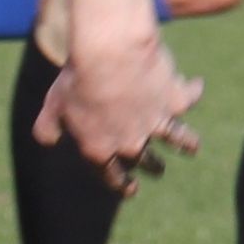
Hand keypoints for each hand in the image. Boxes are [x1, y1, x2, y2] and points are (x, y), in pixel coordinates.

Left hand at [34, 30, 202, 198]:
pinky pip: (190, 97)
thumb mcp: (53, 106)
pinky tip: (196, 86)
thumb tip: (46, 140)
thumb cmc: (76, 79)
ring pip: (179, 139)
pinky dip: (194, 91)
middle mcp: (133, 141)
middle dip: (153, 167)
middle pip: (147, 162)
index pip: (113, 176)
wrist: (109, 54)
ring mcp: (158, 121)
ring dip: (187, 143)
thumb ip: (47, 128)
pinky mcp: (176, 98)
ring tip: (193, 146)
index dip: (121, 184)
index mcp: (102, 149)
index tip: (130, 189)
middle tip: (157, 170)